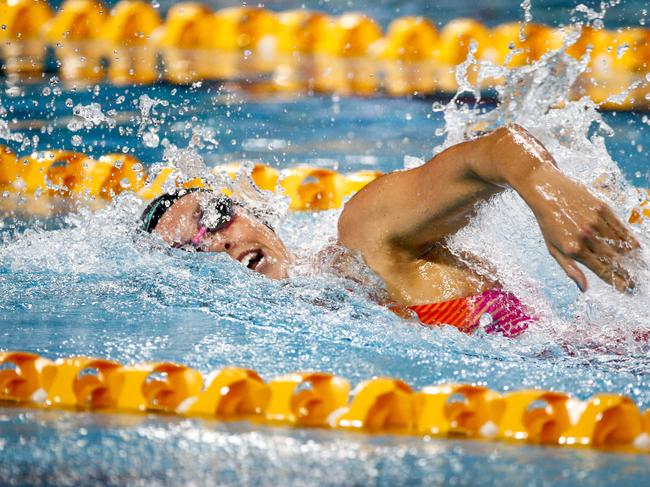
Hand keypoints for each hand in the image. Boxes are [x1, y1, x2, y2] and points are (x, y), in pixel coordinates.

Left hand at [528, 169, 640, 292]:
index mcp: (574, 249)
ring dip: (631, 257)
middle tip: (635, 281)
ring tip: (637, 266)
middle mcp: (586, 237)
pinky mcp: (602, 208)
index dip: (617, 281)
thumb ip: (570, 269)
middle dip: (627, 273)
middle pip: (614, 260)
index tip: (626, 289)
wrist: (545, 190)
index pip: (602, 270)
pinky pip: (621, 227)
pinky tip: (635, 247)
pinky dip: (629, 239)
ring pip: (620, 243)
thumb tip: (584, 288)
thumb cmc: (547, 222)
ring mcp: (595, 221)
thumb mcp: (553, 249)